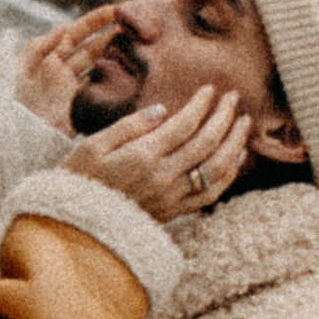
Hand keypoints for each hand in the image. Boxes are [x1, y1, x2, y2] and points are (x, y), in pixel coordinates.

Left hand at [16, 5, 127, 135]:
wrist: (6, 135)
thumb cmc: (5, 99)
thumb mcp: (17, 67)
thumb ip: (39, 45)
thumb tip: (64, 26)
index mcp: (48, 58)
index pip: (76, 34)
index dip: (95, 21)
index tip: (117, 11)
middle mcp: (63, 73)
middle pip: (92, 50)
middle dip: (113, 38)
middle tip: (138, 29)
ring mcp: (73, 92)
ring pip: (100, 71)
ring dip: (118, 61)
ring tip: (140, 49)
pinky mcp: (79, 112)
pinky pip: (100, 96)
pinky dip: (114, 87)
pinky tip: (130, 78)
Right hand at [60, 82, 251, 222]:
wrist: (75, 228)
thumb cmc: (77, 181)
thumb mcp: (92, 146)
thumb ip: (129, 126)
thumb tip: (162, 109)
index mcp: (141, 157)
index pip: (183, 125)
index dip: (201, 105)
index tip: (210, 90)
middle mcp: (162, 178)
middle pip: (206, 144)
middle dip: (224, 118)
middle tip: (233, 98)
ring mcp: (171, 198)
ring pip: (215, 169)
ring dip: (234, 144)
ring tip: (243, 124)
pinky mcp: (173, 213)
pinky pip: (209, 195)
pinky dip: (227, 175)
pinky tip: (235, 159)